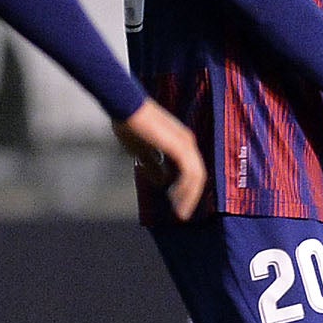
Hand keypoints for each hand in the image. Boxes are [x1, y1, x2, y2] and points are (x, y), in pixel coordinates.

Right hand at [118, 100, 208, 220]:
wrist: (126, 108)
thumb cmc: (129, 125)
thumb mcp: (141, 151)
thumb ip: (152, 165)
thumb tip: (162, 182)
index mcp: (180, 141)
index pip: (189, 170)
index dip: (185, 189)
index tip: (176, 204)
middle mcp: (187, 141)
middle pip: (196, 175)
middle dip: (189, 197)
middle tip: (181, 214)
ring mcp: (185, 143)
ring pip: (196, 177)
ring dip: (188, 197)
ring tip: (179, 212)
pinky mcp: (180, 147)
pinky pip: (190, 173)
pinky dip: (185, 189)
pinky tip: (174, 198)